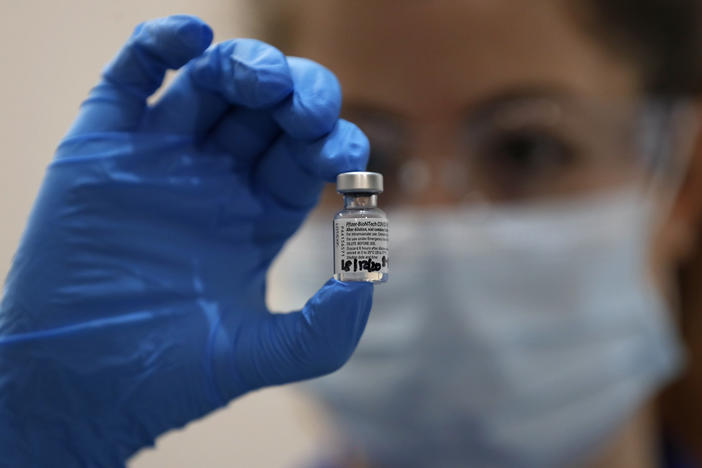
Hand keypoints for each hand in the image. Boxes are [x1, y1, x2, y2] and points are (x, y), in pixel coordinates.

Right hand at [0, 15, 371, 465]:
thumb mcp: (264, 353)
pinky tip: (193, 37)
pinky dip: (157, 44)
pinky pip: (131, 77)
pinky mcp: (103, 147)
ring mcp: (160, 158)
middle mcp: (216, 179)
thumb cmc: (173, 373)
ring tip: (261, 79)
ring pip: (209, 84)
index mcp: (258, 215)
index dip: (334, 143)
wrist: (83, 385)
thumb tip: (372, 272)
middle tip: (307, 108)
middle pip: (268, 111)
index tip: (345, 154)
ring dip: (243, 65)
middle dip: (297, 96)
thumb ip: (328, 326)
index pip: (307, 156)